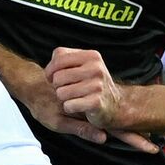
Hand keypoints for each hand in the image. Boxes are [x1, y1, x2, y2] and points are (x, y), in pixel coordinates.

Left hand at [44, 47, 158, 152]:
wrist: (114, 104)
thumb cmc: (91, 83)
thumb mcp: (82, 65)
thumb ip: (64, 58)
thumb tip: (50, 69)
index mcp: (92, 56)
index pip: (59, 58)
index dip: (50, 70)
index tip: (52, 78)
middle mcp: (96, 68)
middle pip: (58, 77)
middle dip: (57, 86)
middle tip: (66, 89)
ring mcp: (97, 85)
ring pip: (61, 93)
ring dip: (63, 98)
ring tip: (73, 97)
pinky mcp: (96, 102)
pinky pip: (68, 105)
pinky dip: (69, 108)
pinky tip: (77, 106)